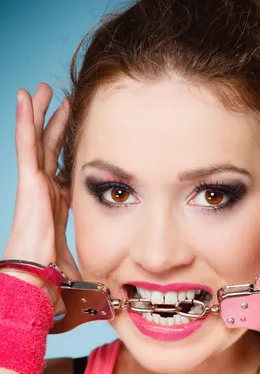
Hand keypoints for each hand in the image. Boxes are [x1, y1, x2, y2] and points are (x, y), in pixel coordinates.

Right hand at [2, 83, 80, 309]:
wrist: (37, 280)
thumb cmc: (54, 276)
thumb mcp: (81, 258)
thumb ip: (96, 257)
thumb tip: (119, 283)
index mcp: (55, 206)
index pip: (62, 170)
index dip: (68, 152)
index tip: (79, 137)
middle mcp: (44, 191)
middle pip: (50, 150)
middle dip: (56, 125)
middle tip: (64, 102)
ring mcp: (34, 185)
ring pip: (38, 141)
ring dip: (41, 115)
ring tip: (45, 90)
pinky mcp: (29, 182)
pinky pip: (27, 144)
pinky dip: (26, 120)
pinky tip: (27, 97)